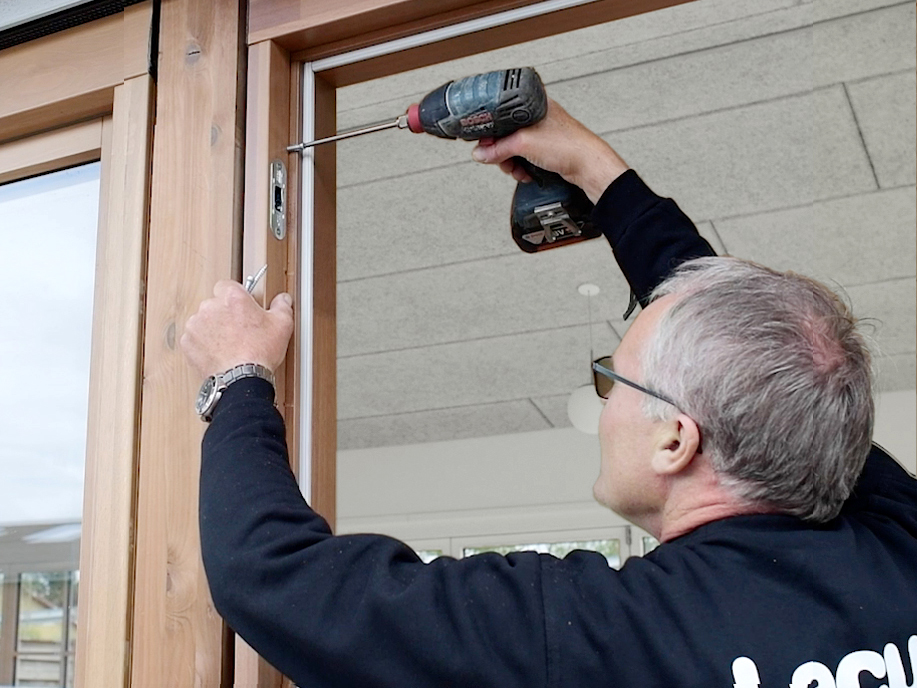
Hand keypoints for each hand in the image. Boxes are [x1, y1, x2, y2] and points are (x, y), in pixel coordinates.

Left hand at [181, 281, 293, 380]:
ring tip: (229, 344)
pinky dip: (204, 344)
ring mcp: (196, 324)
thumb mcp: (282, 325)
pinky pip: (195, 338)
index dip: (234, 297)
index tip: (241, 307)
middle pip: (215, 303)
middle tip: (239, 330)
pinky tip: (219, 352)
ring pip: (204, 320)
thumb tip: (283, 299)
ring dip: (213, 329)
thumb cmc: (259, 352)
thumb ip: (282, 306)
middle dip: (225, 314)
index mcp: (232, 297)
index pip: (227, 285)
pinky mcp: (188, 342)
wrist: (240, 379)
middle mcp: (210, 306)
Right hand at [471, 98, 629, 203]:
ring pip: (514, 147)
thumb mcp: (524, 144)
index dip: (490, 130)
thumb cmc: (568, 144)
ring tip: (516, 168)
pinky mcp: (546, 148)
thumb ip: (498, 149)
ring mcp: (542, 133)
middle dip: (501, 151)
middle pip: (505, 133)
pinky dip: (522, 166)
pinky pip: (525, 156)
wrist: (588, 164)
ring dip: (511, 162)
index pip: (500, 113)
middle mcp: (537, 116)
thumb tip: (481, 153)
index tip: (484, 143)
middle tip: (500, 159)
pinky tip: (526, 172)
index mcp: (532, 103)